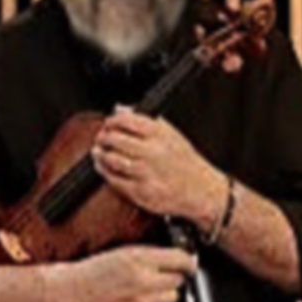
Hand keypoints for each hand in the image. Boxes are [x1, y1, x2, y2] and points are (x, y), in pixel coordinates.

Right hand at [66, 244, 197, 301]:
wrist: (75, 293)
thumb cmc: (96, 272)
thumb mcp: (125, 252)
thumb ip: (153, 256)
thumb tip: (181, 259)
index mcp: (139, 258)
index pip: (180, 259)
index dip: (188, 262)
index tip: (190, 264)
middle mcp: (142, 280)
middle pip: (178, 280)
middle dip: (170, 278)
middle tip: (156, 278)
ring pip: (172, 298)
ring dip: (163, 295)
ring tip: (145, 292)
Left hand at [92, 108, 223, 224]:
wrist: (202, 190)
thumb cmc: (186, 163)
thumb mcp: (171, 134)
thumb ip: (145, 120)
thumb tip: (120, 109)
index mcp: (160, 134)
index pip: (126, 120)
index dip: (112, 121)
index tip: (108, 123)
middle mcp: (153, 152)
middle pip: (115, 139)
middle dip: (104, 137)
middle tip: (101, 138)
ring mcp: (147, 173)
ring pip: (113, 160)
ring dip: (101, 155)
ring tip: (99, 152)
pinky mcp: (142, 192)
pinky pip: (116, 181)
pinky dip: (106, 173)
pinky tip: (104, 169)